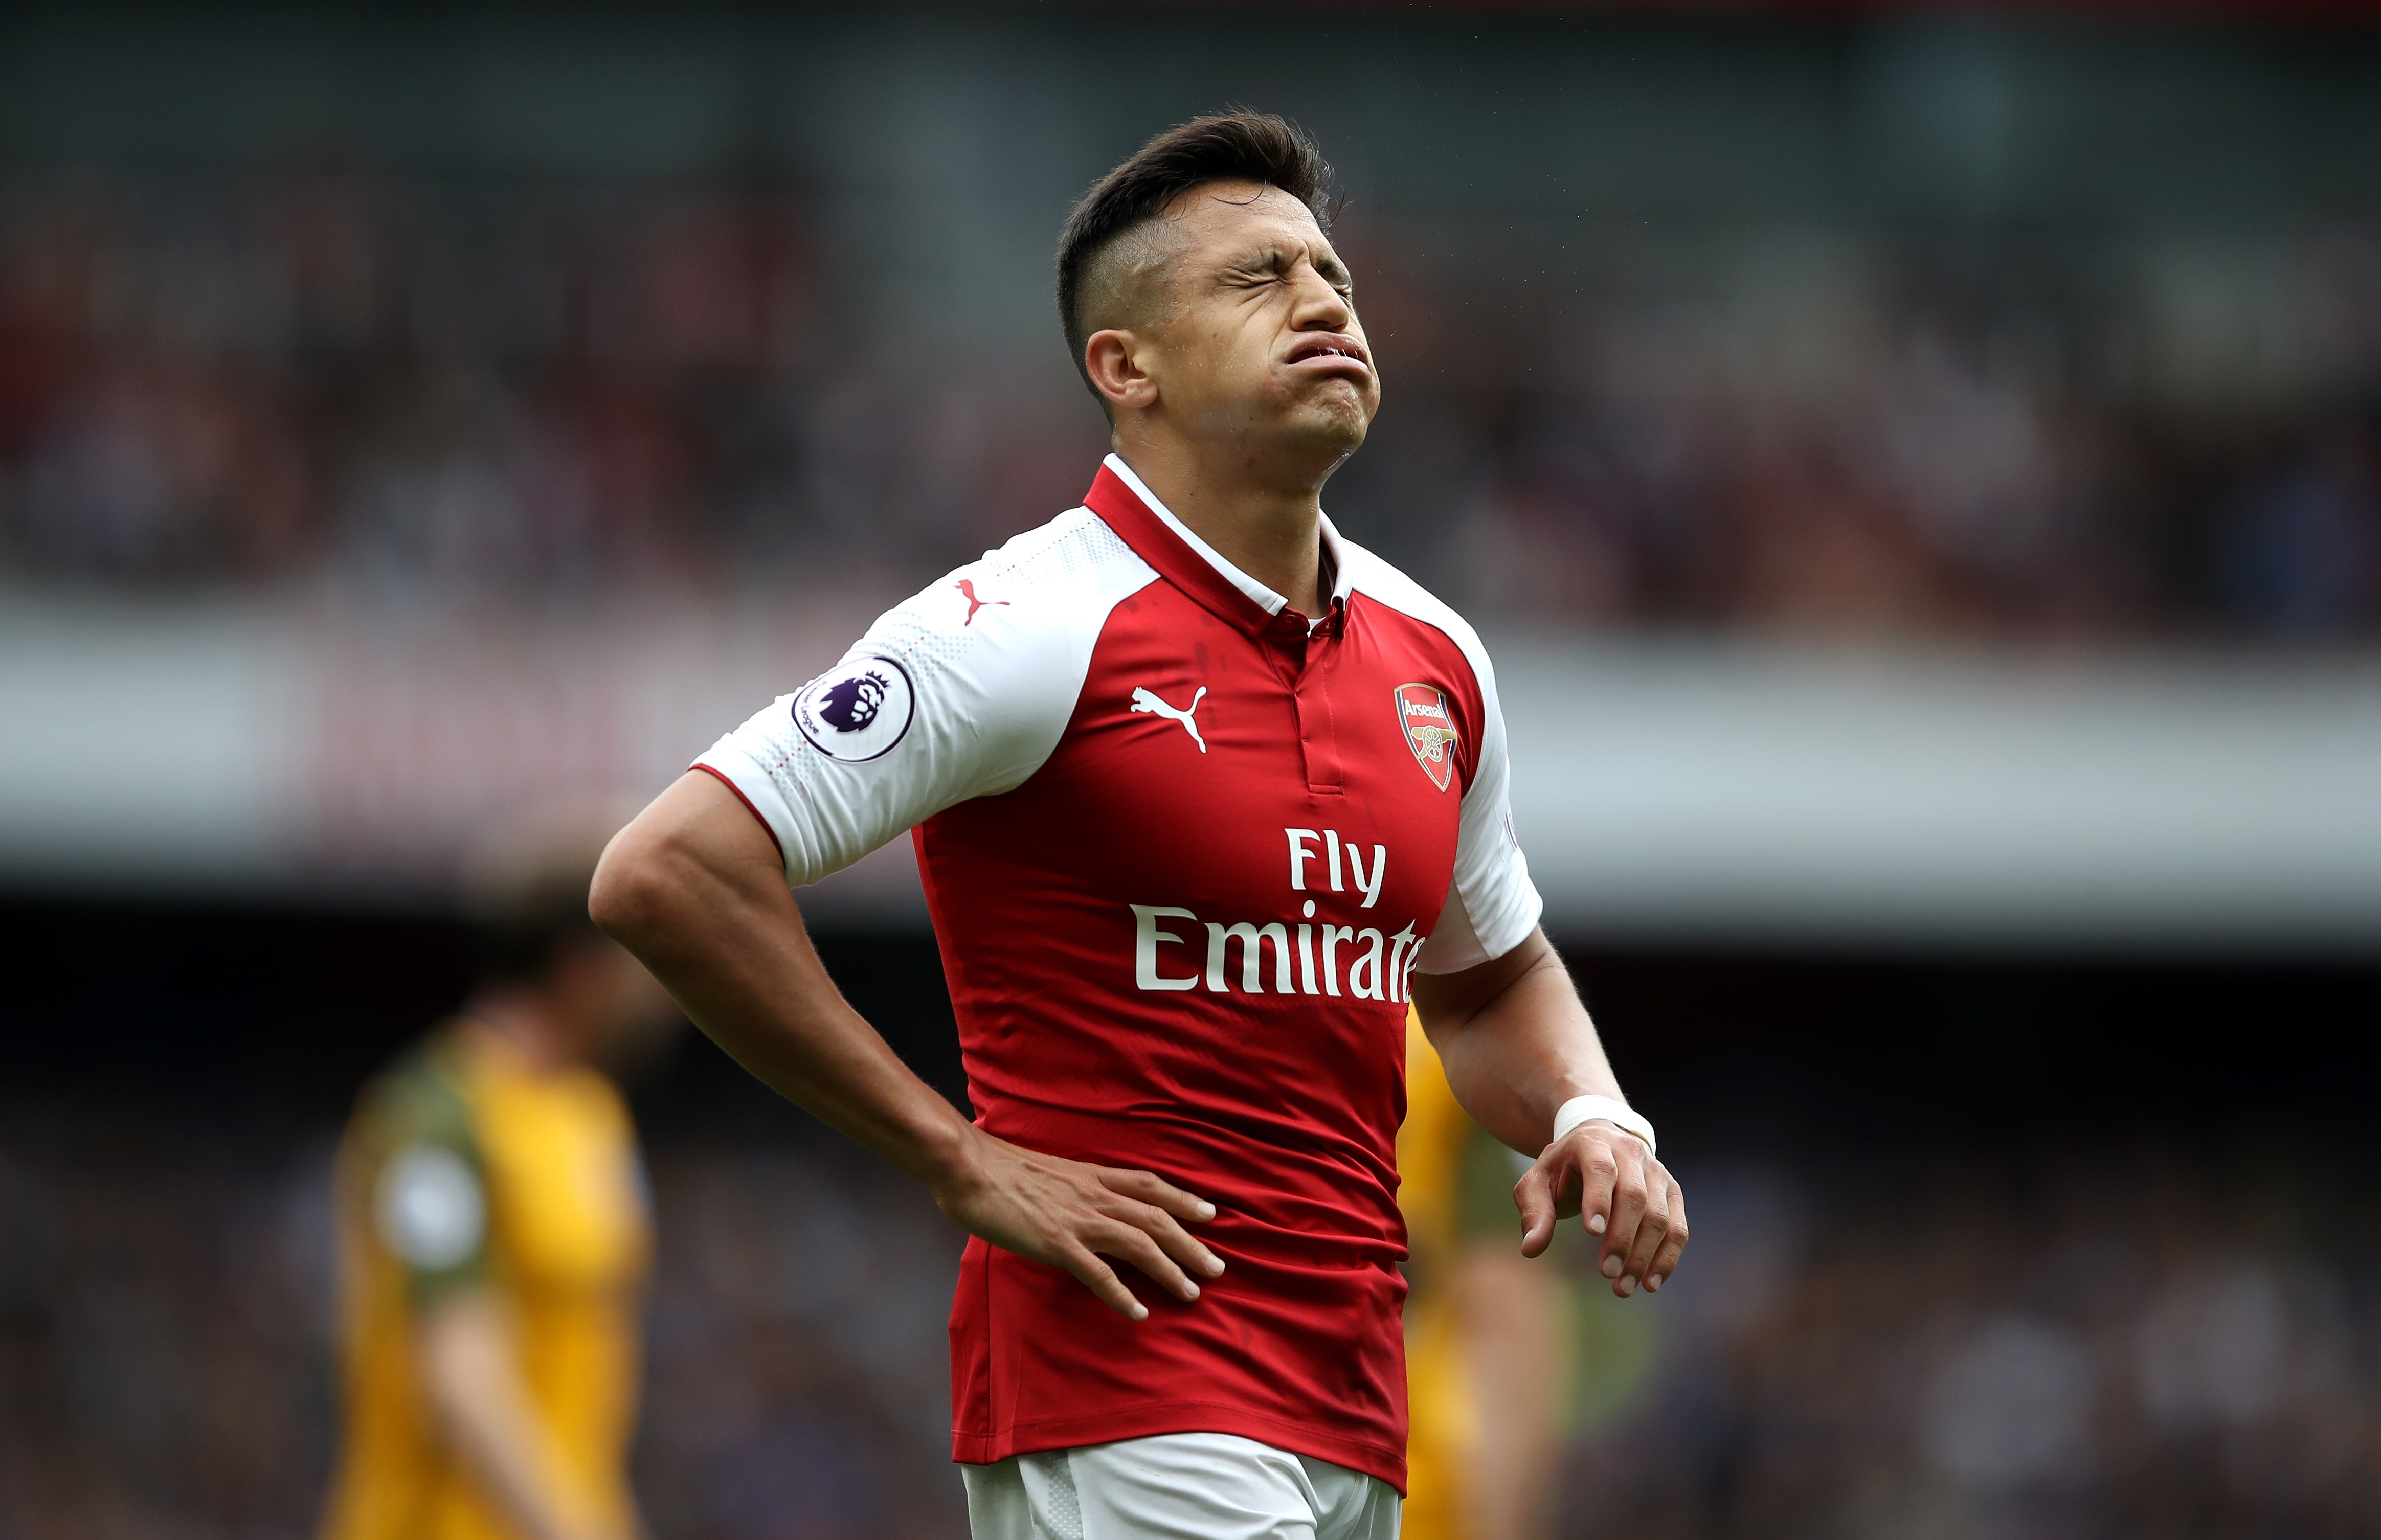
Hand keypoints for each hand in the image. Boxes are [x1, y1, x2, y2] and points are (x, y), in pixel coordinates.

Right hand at [932, 1129, 1225, 1319]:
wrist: (969, 1166)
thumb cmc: (1001, 1168)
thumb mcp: (1051, 1171)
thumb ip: (1075, 1187)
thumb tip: (1086, 1202)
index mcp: (1092, 1175)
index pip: (1150, 1185)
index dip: (1183, 1199)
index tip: (1211, 1213)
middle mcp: (1093, 1195)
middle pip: (1156, 1219)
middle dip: (1190, 1244)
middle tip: (1217, 1268)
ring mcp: (1077, 1219)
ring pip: (1138, 1244)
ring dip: (1169, 1270)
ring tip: (1191, 1292)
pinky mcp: (1056, 1243)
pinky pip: (1097, 1273)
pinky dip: (1121, 1294)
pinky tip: (1138, 1313)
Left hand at [1513, 1121, 1686, 1297]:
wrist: (1599, 1142)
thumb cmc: (1563, 1169)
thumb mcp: (1537, 1182)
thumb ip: (1534, 1212)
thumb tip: (1531, 1249)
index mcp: (1593, 1143)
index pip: (1601, 1169)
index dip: (1598, 1200)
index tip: (1592, 1233)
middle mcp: (1631, 1152)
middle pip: (1634, 1196)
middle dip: (1621, 1238)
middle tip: (1606, 1272)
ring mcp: (1656, 1171)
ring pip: (1659, 1215)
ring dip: (1644, 1255)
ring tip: (1624, 1287)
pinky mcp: (1672, 1192)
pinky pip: (1678, 1228)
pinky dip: (1667, 1257)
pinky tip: (1650, 1283)